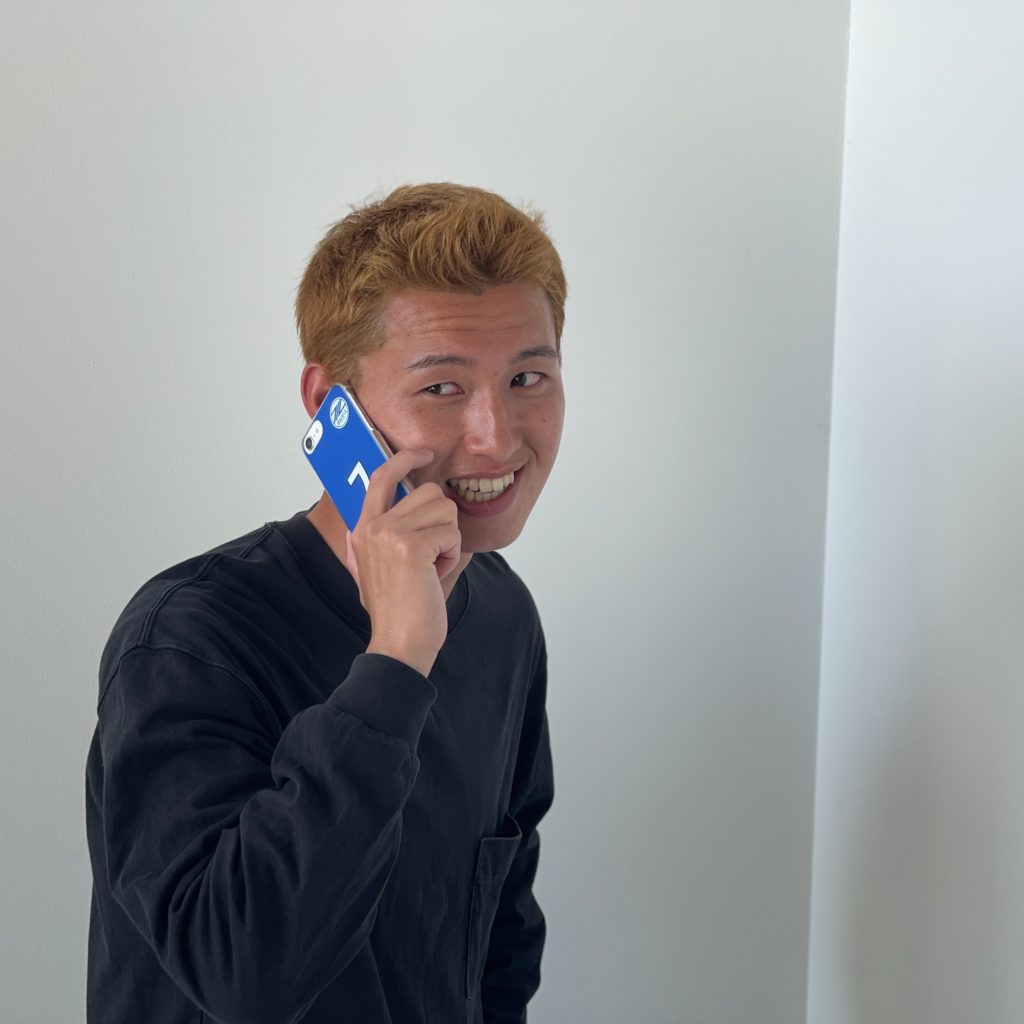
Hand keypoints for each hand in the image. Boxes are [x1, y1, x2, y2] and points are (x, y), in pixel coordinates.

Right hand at [341, 449, 461, 676]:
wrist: (398, 644)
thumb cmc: (398, 610)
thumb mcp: (377, 567)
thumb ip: (381, 536)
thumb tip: (390, 506)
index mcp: (362, 529)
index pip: (381, 476)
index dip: (405, 459)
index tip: (425, 453)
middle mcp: (371, 526)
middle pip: (429, 492)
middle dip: (443, 522)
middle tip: (431, 556)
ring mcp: (388, 534)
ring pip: (445, 510)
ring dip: (449, 540)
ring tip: (431, 568)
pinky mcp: (410, 547)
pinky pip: (452, 534)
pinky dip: (452, 556)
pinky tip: (435, 576)